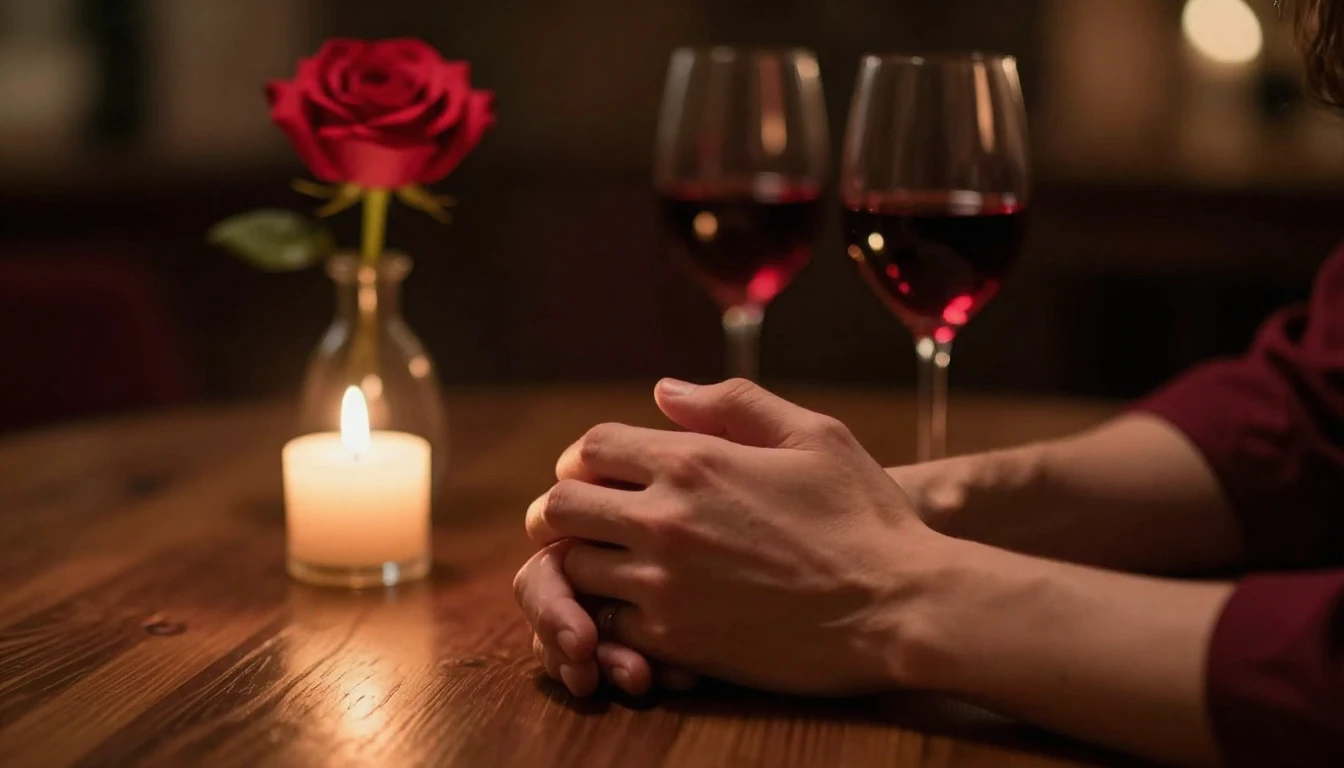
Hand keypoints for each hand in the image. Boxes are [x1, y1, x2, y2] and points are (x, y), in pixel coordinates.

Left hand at [518, 378, 940, 694]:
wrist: (900, 607)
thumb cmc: (866, 517)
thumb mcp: (815, 436)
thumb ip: (734, 404)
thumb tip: (664, 390)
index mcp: (695, 460)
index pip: (592, 448)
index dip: (584, 460)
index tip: (595, 475)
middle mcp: (665, 518)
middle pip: (560, 508)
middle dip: (564, 511)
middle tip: (585, 523)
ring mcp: (664, 583)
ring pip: (571, 568)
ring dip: (581, 564)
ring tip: (607, 567)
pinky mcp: (676, 639)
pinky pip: (605, 623)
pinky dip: (608, 617)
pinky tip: (635, 612)